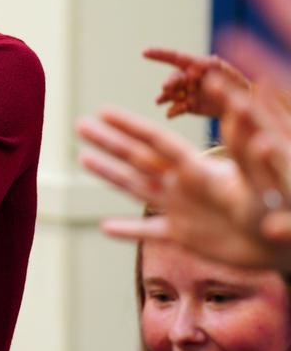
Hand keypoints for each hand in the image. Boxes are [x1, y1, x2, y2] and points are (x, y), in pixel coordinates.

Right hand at [76, 104, 290, 268]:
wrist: (283, 241)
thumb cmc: (280, 205)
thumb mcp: (262, 176)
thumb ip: (248, 146)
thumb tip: (243, 108)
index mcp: (197, 169)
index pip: (155, 141)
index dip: (129, 125)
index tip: (104, 110)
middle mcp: (182, 185)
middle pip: (136, 158)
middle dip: (108, 141)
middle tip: (79, 124)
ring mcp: (179, 210)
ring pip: (135, 188)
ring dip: (108, 174)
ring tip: (83, 158)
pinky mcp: (184, 237)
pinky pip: (149, 233)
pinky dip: (127, 230)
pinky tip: (104, 227)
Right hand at [144, 47, 249, 117]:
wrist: (244, 104)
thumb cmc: (237, 84)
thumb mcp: (227, 73)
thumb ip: (211, 70)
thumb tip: (194, 68)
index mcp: (197, 66)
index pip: (175, 58)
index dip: (159, 55)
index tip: (144, 52)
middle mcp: (189, 78)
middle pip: (173, 78)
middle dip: (168, 82)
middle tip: (167, 87)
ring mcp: (187, 93)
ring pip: (170, 94)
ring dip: (164, 97)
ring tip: (159, 101)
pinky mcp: (188, 107)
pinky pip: (176, 108)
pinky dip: (172, 111)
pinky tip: (172, 113)